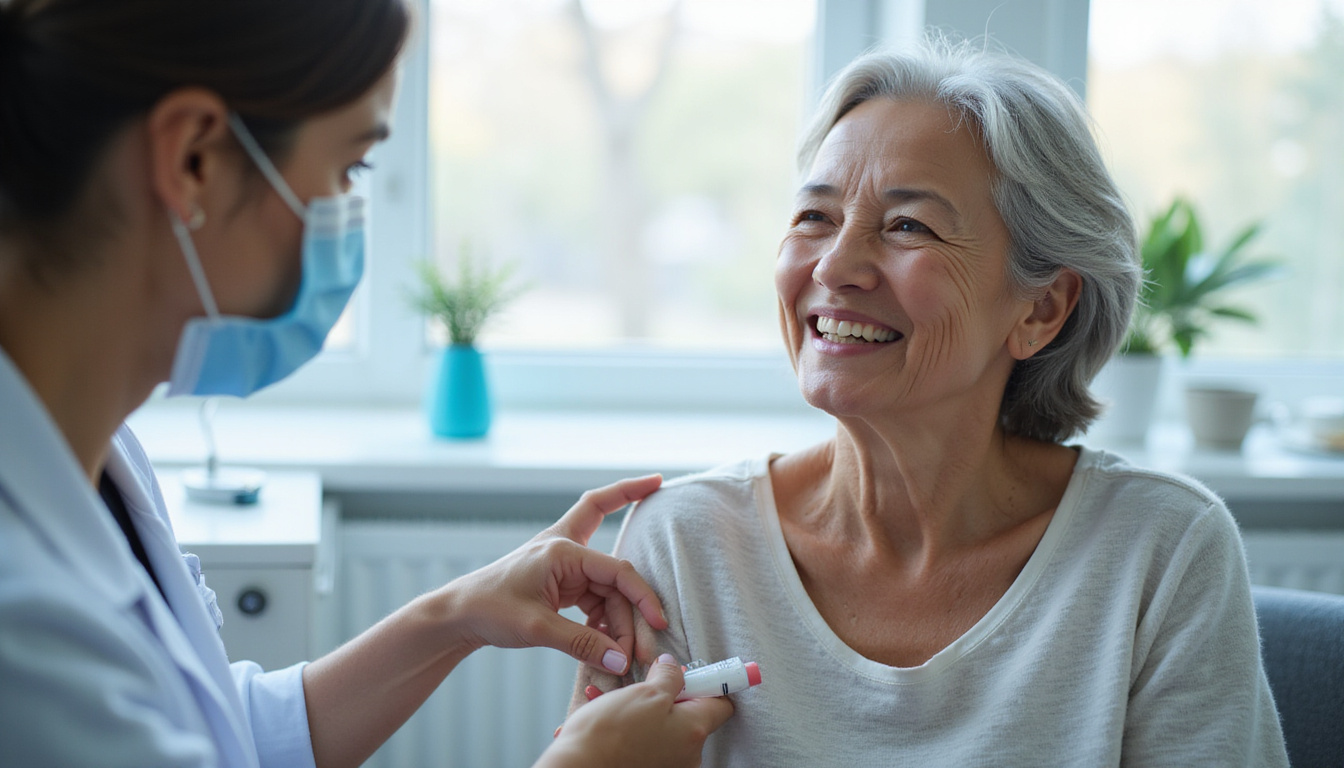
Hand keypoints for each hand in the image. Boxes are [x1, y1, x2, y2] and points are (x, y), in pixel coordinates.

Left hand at [444, 475, 667, 673]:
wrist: (458, 613)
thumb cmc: (490, 610)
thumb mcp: (537, 628)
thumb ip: (582, 644)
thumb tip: (621, 663)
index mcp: (562, 549)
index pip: (617, 570)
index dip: (643, 597)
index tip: (660, 623)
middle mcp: (568, 551)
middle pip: (616, 579)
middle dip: (633, 613)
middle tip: (644, 649)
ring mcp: (567, 567)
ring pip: (609, 592)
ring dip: (619, 623)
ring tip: (623, 657)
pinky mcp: (564, 584)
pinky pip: (596, 600)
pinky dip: (604, 624)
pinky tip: (607, 646)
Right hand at [540, 655, 734, 767]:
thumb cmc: (609, 735)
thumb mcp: (645, 692)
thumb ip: (669, 677)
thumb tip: (674, 668)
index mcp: (694, 731)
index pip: (721, 703)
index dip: (706, 683)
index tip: (689, 674)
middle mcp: (688, 755)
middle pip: (691, 715)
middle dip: (668, 697)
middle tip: (644, 687)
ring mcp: (669, 767)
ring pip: (665, 729)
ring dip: (645, 712)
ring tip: (616, 704)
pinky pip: (648, 745)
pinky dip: (633, 731)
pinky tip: (610, 720)